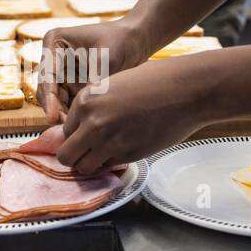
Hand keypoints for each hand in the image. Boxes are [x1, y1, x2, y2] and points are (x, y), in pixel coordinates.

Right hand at [36, 18, 151, 122]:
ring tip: (75, 132)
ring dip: (63, 115)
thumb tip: (83, 112)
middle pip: (47, 90)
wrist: (137, 40)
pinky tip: (81, 127)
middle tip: (66, 130)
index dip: (49, 98)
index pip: (47, 75)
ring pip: (56, 101)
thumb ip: (93, 83)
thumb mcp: (106, 60)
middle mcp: (54, 59)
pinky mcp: (73, 85)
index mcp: (54, 43)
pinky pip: (68, 104)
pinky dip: (73, 115)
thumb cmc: (122, 39)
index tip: (52, 117)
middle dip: (55, 110)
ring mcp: (62, 73)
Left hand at [56, 61, 210, 173]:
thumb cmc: (154, 82)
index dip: (76, 136)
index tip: (87, 136)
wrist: (186, 91)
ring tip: (106, 154)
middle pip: (67, 156)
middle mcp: (93, 123)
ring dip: (92, 165)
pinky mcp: (129, 155)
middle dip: (76, 156)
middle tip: (90, 152)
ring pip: (84, 168)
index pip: (64, 132)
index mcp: (86, 101)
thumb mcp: (113, 86)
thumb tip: (81, 129)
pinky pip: (109, 167)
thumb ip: (94, 106)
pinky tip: (126, 148)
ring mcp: (110, 142)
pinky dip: (113, 163)